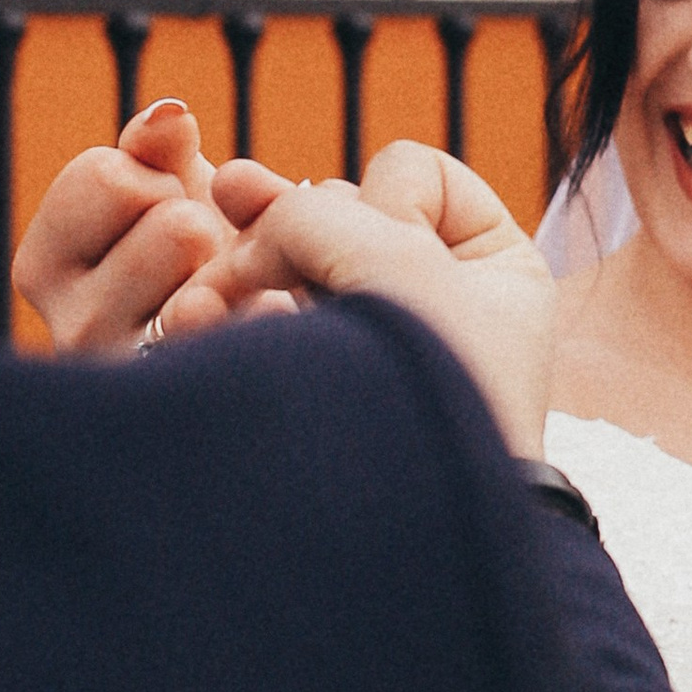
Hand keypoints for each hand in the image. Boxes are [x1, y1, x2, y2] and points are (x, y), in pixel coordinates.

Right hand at [12, 98, 296, 355]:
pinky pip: (255, 333)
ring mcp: (138, 373)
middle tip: (202, 263)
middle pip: (174, 226)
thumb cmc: (194, 255)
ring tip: (229, 294)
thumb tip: (170, 116)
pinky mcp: (199, 398)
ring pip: (216, 283)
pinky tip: (261, 324)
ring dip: (242, 276)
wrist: (247, 333)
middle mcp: (74, 330)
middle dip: (205, 228)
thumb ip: (157, 148)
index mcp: (45, 267)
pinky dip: (271, 319)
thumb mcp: (166, 188)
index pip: (105, 176)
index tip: (161, 209)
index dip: (155, 178)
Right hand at [203, 141, 556, 453]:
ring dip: (237, 274)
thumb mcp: (390, 259)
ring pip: (287, 269)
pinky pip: (257, 321)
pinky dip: (229, 320)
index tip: (397, 265)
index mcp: (493, 267)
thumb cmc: (434, 384)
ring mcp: (368, 346)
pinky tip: (198, 326)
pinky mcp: (312, 385)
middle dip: (285, 232)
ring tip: (199, 309)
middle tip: (229, 228)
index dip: (385, 202)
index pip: (410, 170)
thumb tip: (233, 213)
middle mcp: (436, 301)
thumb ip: (307, 214)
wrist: (407, 520)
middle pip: (336, 216)